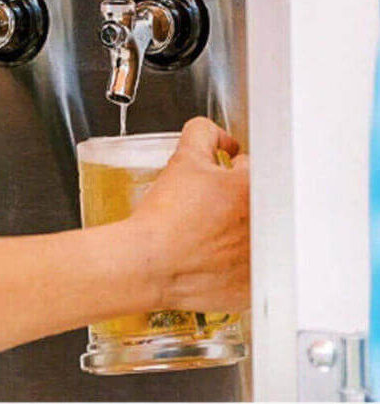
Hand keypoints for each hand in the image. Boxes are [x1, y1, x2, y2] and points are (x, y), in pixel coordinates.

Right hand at [128, 117, 249, 312]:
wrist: (150, 263)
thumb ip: (204, 133)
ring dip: (238, 231)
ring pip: (255, 235)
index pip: (251, 169)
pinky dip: (235, 263)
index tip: (215, 181)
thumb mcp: (183, 159)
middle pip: (257, 202)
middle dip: (236, 200)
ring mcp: (264, 260)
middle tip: (208, 207)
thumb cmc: (166, 218)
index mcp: (256, 190)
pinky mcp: (254, 287)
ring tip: (208, 234)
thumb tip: (218, 138)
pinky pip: (250, 268)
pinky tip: (211, 258)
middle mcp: (269, 227)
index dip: (228, 170)